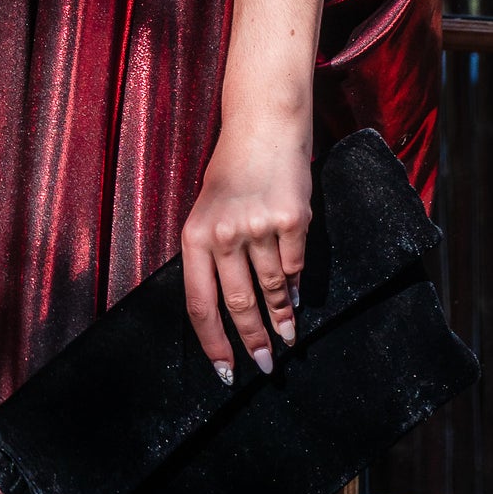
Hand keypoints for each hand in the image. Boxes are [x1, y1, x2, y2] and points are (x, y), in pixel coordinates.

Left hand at [180, 122, 310, 380]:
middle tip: (264, 366)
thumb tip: (230, 308)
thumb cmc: (233, 168)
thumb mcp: (208, 209)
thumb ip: (214, 255)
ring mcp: (258, 227)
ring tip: (287, 339)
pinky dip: (297, 288)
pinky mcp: (291, 219)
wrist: (263, 123)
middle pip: (238, 304)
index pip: (199, 303)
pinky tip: (298, 301)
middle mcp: (224, 234)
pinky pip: (294, 266)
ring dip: (281, 319)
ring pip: (272, 289)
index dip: (213, 343)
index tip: (226, 371)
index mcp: (195, 235)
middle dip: (252, 341)